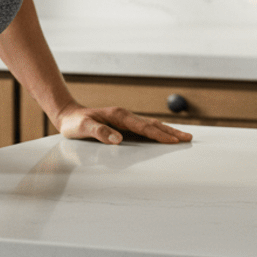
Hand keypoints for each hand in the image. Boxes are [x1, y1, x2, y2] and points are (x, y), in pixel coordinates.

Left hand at [55, 102, 192, 145]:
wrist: (68, 115)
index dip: (159, 135)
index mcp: (119, 116)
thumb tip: (118, 138)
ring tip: (183, 136)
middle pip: (152, 124)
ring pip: (151, 125)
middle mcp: (125, 116)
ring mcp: (125, 119)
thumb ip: (99, 132)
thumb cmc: (75, 123)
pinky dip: (157, 131)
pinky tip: (163, 135)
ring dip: (167, 131)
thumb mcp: (83, 128)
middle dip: (171, 132)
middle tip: (189, 138)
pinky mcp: (123, 124)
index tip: (174, 141)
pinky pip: (144, 128)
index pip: (144, 127)